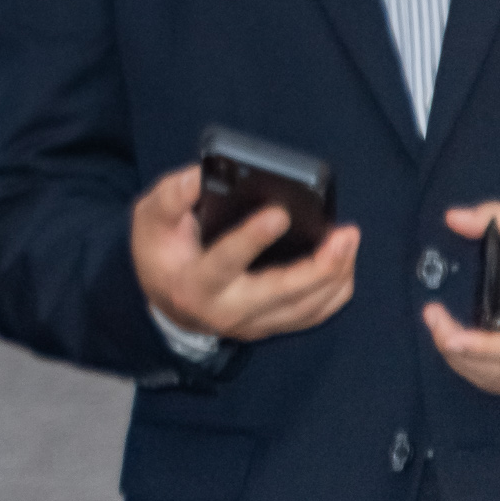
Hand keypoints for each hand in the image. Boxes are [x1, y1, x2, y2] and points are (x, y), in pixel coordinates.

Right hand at [132, 163, 360, 342]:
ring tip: (348, 239)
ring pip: (307, 307)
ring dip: (335, 275)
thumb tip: (202, 174)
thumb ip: (172, 197)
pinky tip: (344, 263)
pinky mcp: (271, 326)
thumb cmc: (160, 253)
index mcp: (194, 283)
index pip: (225, 263)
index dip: (252, 239)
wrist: (166, 302)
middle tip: (345, 233)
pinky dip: (335, 291)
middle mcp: (227, 311)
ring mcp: (253, 324)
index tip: (279, 213)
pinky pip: (313, 315)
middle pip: (283, 294)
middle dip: (319, 266)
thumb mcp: (150, 220)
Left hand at [422, 204, 499, 395]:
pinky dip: (474, 371)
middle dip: (458, 348)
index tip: (450, 335)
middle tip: (432, 316)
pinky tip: (456, 348)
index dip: (484, 347)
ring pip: (499, 380)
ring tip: (438, 328)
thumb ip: (498, 218)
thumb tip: (454, 219)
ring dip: (460, 361)